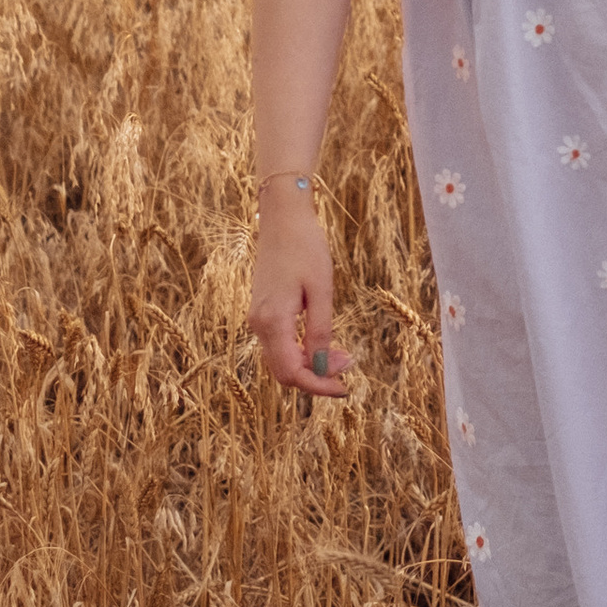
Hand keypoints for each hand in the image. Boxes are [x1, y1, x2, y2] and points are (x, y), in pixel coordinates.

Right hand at [248, 193, 351, 402]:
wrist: (283, 218)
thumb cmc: (305, 247)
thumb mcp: (321, 289)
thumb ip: (320, 331)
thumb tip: (322, 367)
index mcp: (272, 321)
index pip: (292, 373)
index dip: (318, 386)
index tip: (345, 388)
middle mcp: (259, 325)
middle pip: (284, 372)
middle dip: (316, 378)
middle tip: (348, 367)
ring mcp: (258, 318)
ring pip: (281, 360)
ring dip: (309, 366)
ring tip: (341, 355)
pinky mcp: (263, 311)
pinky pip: (279, 345)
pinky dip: (301, 352)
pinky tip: (322, 344)